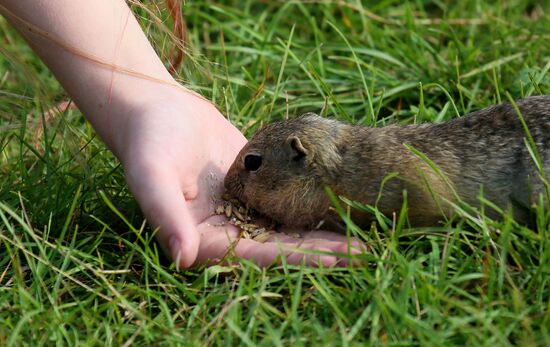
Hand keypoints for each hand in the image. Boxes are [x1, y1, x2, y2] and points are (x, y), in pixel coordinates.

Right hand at [119, 89, 363, 267]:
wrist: (157, 109)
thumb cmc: (148, 141)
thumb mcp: (152, 175)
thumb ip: (165, 216)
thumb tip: (183, 260)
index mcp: (204, 240)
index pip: (258, 255)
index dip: (297, 259)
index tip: (335, 258)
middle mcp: (228, 232)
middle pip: (283, 246)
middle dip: (324, 250)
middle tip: (367, 251)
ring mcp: (244, 210)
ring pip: (291, 226)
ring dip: (326, 231)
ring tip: (367, 234)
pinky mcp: (256, 188)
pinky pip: (289, 199)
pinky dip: (315, 203)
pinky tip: (344, 202)